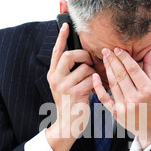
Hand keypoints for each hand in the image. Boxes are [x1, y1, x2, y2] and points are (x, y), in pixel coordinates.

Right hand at [46, 23, 94, 150]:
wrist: (67, 125)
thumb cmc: (71, 104)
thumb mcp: (64, 86)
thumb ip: (69, 72)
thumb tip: (82, 56)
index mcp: (52, 74)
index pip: (56, 51)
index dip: (61, 37)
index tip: (66, 25)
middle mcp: (55, 78)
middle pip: (69, 55)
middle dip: (83, 55)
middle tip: (90, 62)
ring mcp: (63, 86)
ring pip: (84, 68)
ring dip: (94, 73)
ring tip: (95, 81)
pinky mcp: (74, 93)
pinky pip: (91, 80)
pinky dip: (97, 83)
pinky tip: (97, 88)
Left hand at [92, 46, 150, 148]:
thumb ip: (150, 67)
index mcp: (147, 91)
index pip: (133, 70)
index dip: (124, 58)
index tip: (117, 49)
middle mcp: (135, 99)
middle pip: (121, 75)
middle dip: (113, 61)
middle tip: (106, 50)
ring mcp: (124, 107)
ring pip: (113, 84)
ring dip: (107, 70)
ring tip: (104, 59)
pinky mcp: (116, 113)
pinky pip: (104, 98)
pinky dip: (98, 87)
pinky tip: (95, 76)